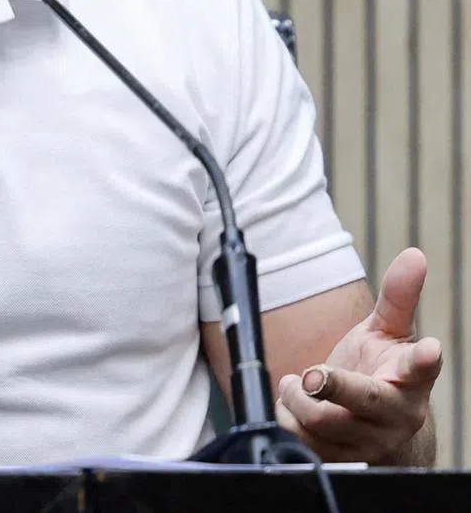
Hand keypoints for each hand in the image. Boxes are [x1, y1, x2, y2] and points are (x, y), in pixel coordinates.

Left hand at [276, 247, 441, 463]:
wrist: (382, 437)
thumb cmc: (382, 376)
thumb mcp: (389, 335)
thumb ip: (398, 297)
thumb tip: (415, 254)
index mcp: (409, 381)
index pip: (420, 368)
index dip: (424, 359)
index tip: (430, 347)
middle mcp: (393, 417)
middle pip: (362, 401)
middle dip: (333, 385)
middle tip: (312, 374)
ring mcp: (368, 445)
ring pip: (320, 421)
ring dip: (296, 396)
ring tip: (298, 382)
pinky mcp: (342, 463)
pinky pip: (301, 441)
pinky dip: (287, 417)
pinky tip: (292, 406)